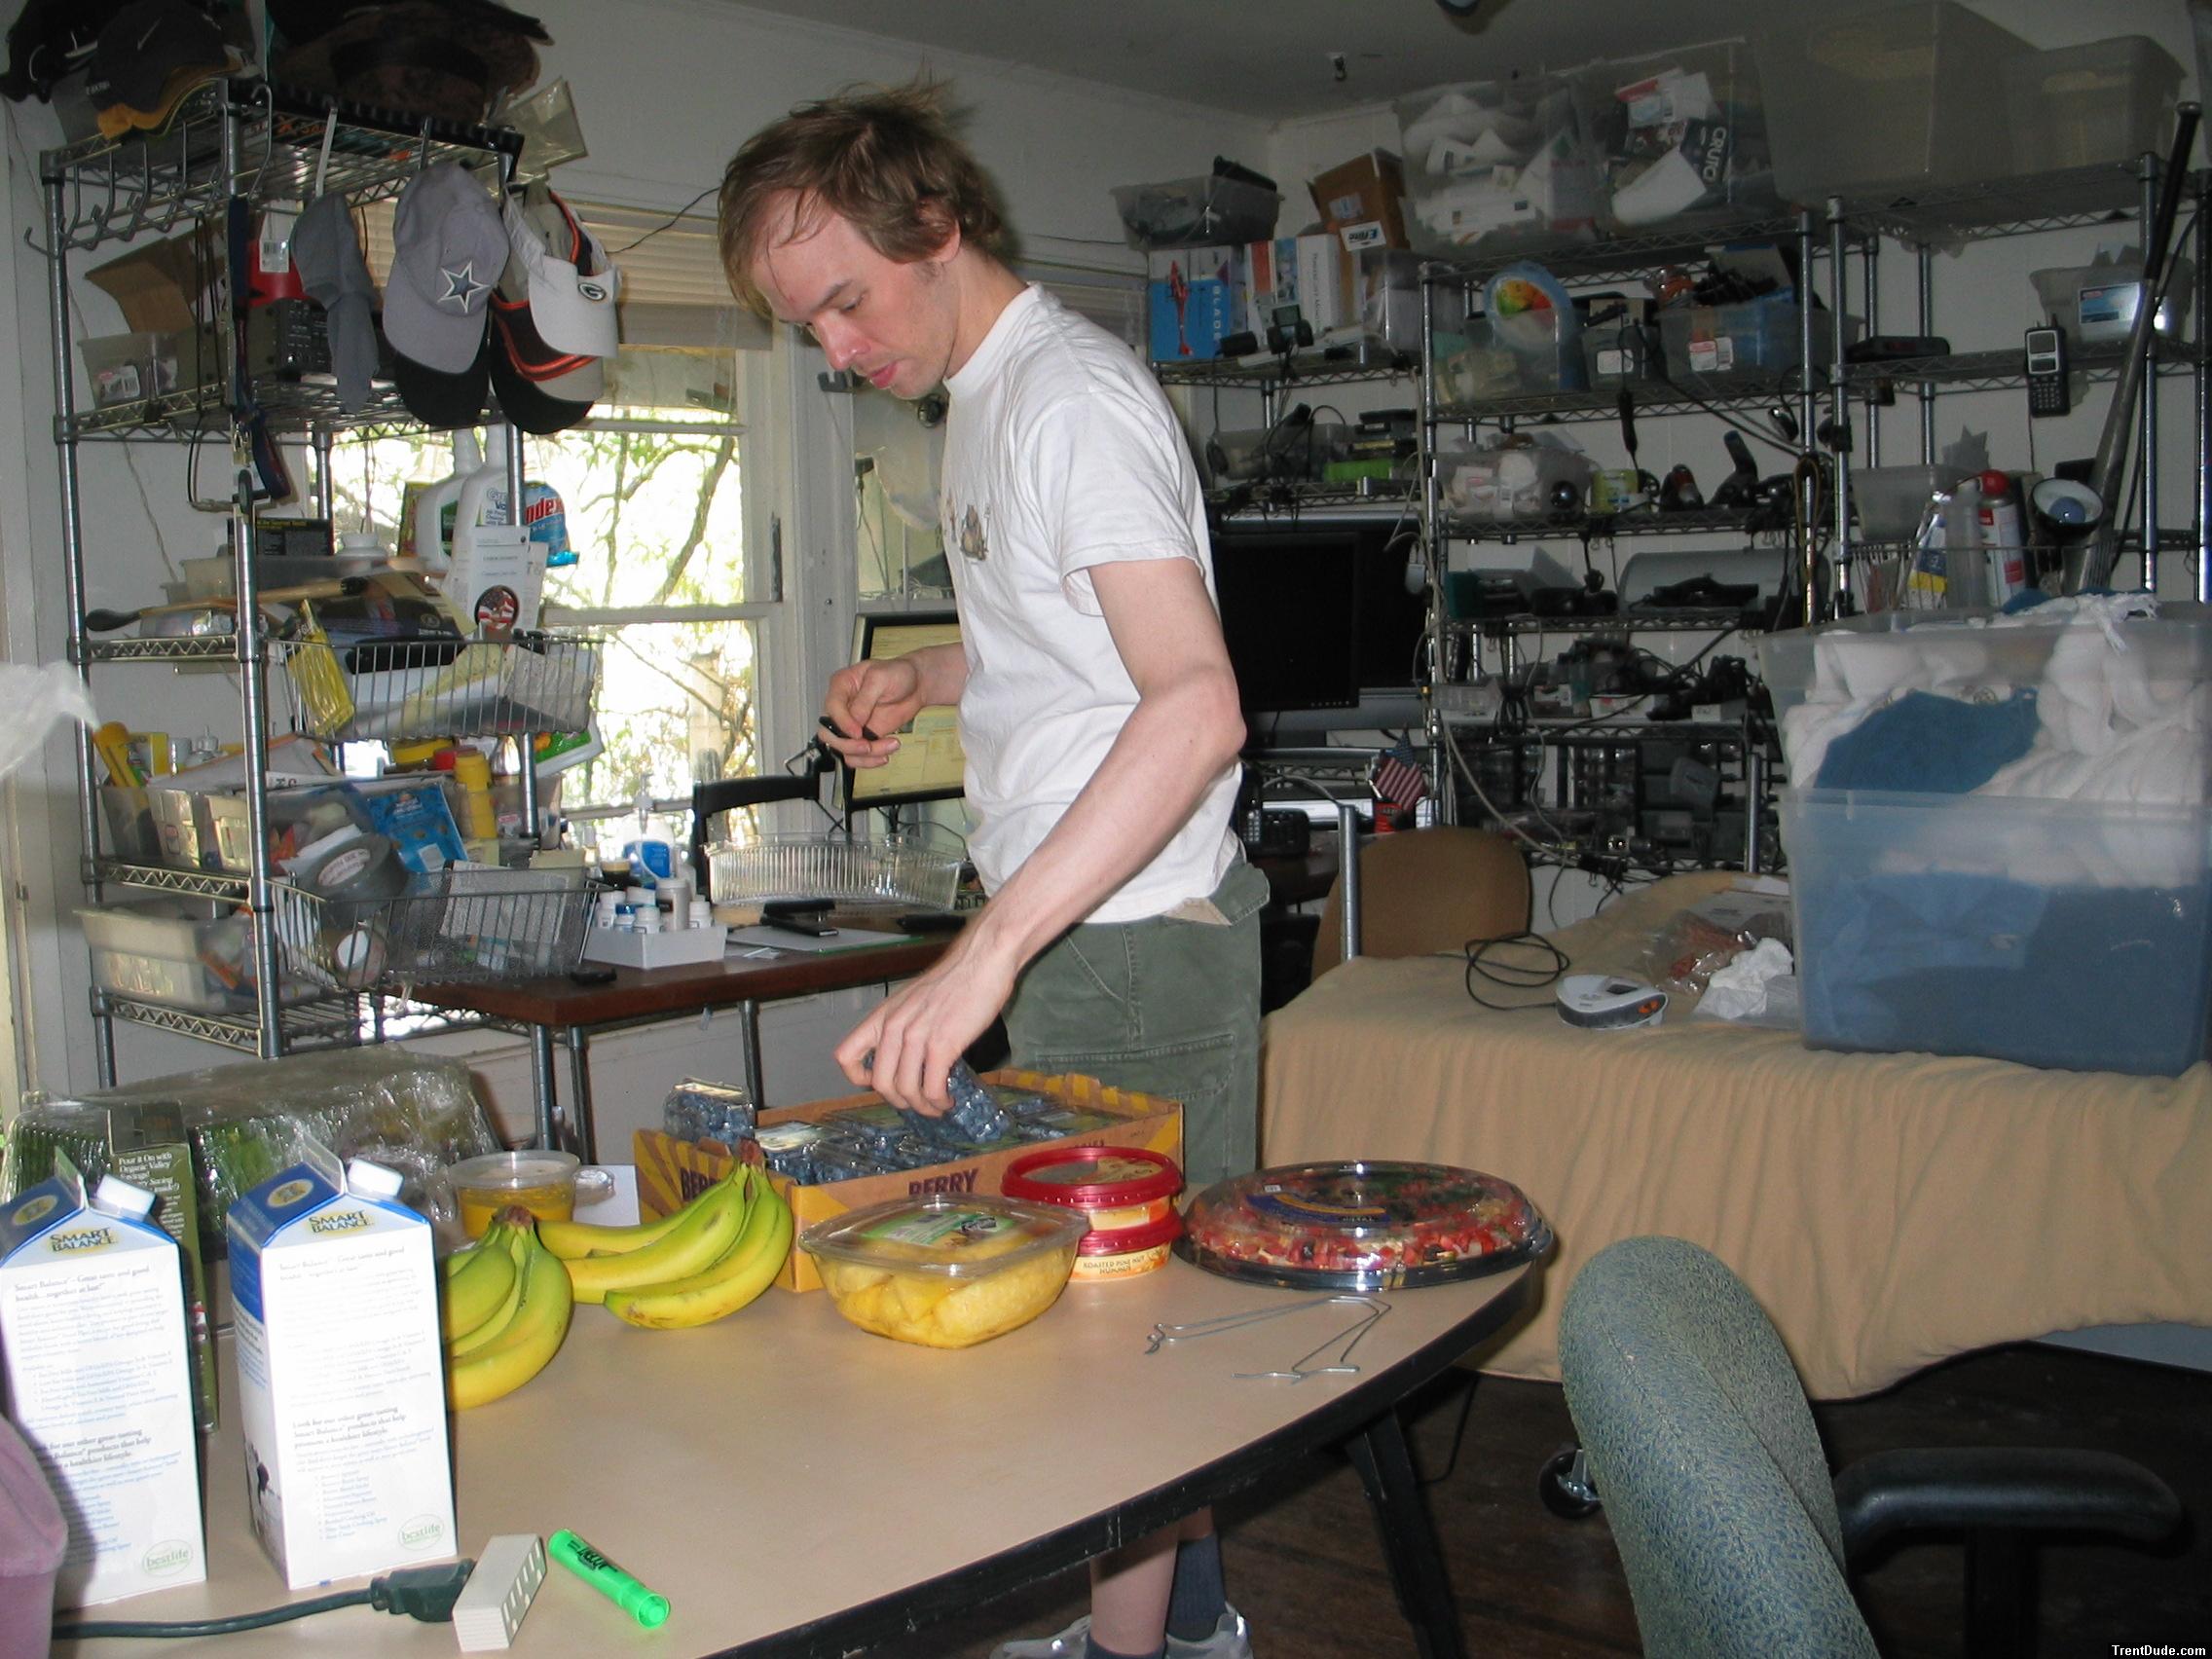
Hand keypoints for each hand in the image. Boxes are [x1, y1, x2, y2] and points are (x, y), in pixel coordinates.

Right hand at [820, 659, 923, 768]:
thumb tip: (855, 720)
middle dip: (848, 745)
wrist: (916, 685)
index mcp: (841, 686)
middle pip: (829, 734)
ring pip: (844, 749)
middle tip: (868, 746)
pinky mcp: (864, 737)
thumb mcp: (881, 678)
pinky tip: (887, 753)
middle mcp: (843, 707)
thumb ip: (865, 699)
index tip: (858, 732)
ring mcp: (852, 724)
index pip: (832, 708)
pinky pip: (859, 756)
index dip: (842, 723)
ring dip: (864, 755)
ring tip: (888, 746)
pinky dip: (871, 760)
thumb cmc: (897, 673)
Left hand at [834, 926, 1017, 1112]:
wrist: (981, 961)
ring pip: (906, 1090)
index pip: (845, 1056)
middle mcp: (893, 1028)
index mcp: (882, 1016)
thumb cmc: (954, 978)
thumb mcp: (914, 1000)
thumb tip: (910, 1053)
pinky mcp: (941, 1046)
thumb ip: (904, 1024)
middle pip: (880, 1083)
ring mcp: (916, 1037)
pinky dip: (939, 1102)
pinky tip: (948, 1100)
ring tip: (937, 1107)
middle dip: (899, 1100)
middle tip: (917, 1102)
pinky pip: (932, 1088)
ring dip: (922, 1107)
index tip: (876, 1083)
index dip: (857, 1078)